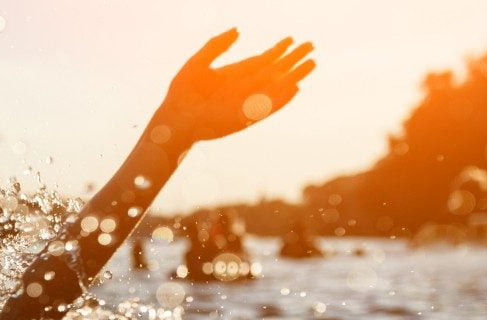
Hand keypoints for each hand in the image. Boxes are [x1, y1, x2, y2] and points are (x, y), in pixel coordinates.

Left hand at [155, 29, 315, 142]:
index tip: (290, 39)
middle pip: (274, 70)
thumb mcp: (197, 63)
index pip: (261, 60)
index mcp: (234, 74)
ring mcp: (247, 102)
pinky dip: (282, 98)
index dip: (277, 50)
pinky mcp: (246, 117)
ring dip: (293, 75)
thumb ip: (216, 46)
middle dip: (292, 59)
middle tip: (310, 45)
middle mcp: (244, 87)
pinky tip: (295, 88)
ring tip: (311, 63)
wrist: (175, 121)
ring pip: (276, 87)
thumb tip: (237, 30)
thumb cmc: (182, 94)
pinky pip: (269, 107)